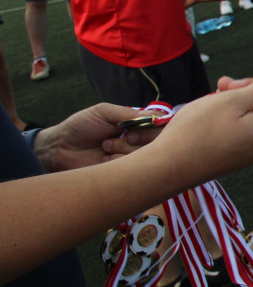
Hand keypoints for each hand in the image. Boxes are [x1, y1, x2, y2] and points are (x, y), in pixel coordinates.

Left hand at [34, 103, 156, 172]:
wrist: (58, 148)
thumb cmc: (80, 126)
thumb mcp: (103, 112)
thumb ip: (128, 114)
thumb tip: (156, 116)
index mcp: (136, 125)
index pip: (160, 125)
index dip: (152, 128)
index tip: (134, 128)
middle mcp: (138, 142)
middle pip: (157, 142)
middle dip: (140, 139)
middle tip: (124, 137)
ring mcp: (131, 158)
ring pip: (145, 156)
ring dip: (125, 150)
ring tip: (105, 146)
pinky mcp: (122, 174)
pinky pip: (132, 170)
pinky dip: (117, 162)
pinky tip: (104, 159)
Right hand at [145, 68, 252, 184]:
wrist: (168, 166)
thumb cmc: (198, 131)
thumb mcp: (233, 101)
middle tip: (229, 83)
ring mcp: (251, 152)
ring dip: (240, 98)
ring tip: (218, 90)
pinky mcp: (235, 155)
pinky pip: (243, 127)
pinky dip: (232, 112)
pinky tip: (213, 105)